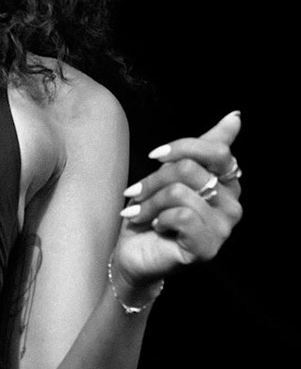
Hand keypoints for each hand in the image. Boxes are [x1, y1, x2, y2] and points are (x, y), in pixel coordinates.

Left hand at [114, 110, 243, 292]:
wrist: (132, 253)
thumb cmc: (152, 212)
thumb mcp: (173, 174)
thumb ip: (203, 147)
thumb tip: (236, 116)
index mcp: (228, 183)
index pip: (217, 150)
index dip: (181, 148)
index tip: (155, 156)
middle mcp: (233, 205)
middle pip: (189, 170)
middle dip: (153, 180)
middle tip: (137, 194)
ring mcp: (223, 228)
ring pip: (179, 193)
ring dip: (148, 202)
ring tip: (140, 213)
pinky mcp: (208, 247)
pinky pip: (180, 217)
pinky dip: (157, 219)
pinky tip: (155, 227)